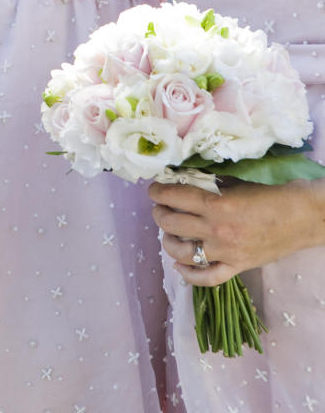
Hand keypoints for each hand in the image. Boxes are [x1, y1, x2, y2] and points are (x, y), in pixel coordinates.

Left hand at [150, 179, 324, 285]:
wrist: (306, 216)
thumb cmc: (272, 194)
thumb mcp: (236, 183)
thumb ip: (208, 185)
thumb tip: (181, 182)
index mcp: (217, 205)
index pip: (174, 197)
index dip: (158, 192)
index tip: (154, 190)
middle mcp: (217, 230)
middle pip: (171, 223)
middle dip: (159, 213)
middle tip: (160, 208)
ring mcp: (226, 252)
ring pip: (181, 251)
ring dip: (167, 240)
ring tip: (168, 232)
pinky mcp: (237, 266)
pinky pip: (207, 277)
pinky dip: (189, 274)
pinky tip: (179, 265)